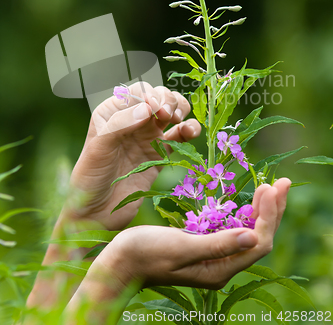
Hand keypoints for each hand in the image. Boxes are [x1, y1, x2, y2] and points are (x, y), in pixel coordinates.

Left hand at [66, 82, 200, 229]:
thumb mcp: (98, 147)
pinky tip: (190, 132)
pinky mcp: (160, 155)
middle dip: (168, 100)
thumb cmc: (89, 179)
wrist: (96, 214)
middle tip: (167, 115)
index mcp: (112, 113)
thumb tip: (147, 108)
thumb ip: (120, 124)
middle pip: (158, 97)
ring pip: (172, 112)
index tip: (155, 109)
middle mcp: (132, 121)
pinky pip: (179, 136)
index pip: (137, 92)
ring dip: (180, 110)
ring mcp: (148, 137)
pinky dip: (189, 130)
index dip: (150, 94)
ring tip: (178, 121)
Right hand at [72, 178, 290, 301]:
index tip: (270, 186)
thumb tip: (253, 236)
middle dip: (273, 210)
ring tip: (271, 186)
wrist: (119, 263)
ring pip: (248, 232)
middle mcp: (221, 265)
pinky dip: (243, 212)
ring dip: (261, 210)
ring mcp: (213, 257)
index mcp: (218, 269)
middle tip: (283, 182)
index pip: (258, 242)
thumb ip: (216, 244)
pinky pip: (232, 229)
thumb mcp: (180, 247)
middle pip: (258, 237)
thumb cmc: (144, 253)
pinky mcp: (204, 246)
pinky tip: (247, 200)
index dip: (268, 215)